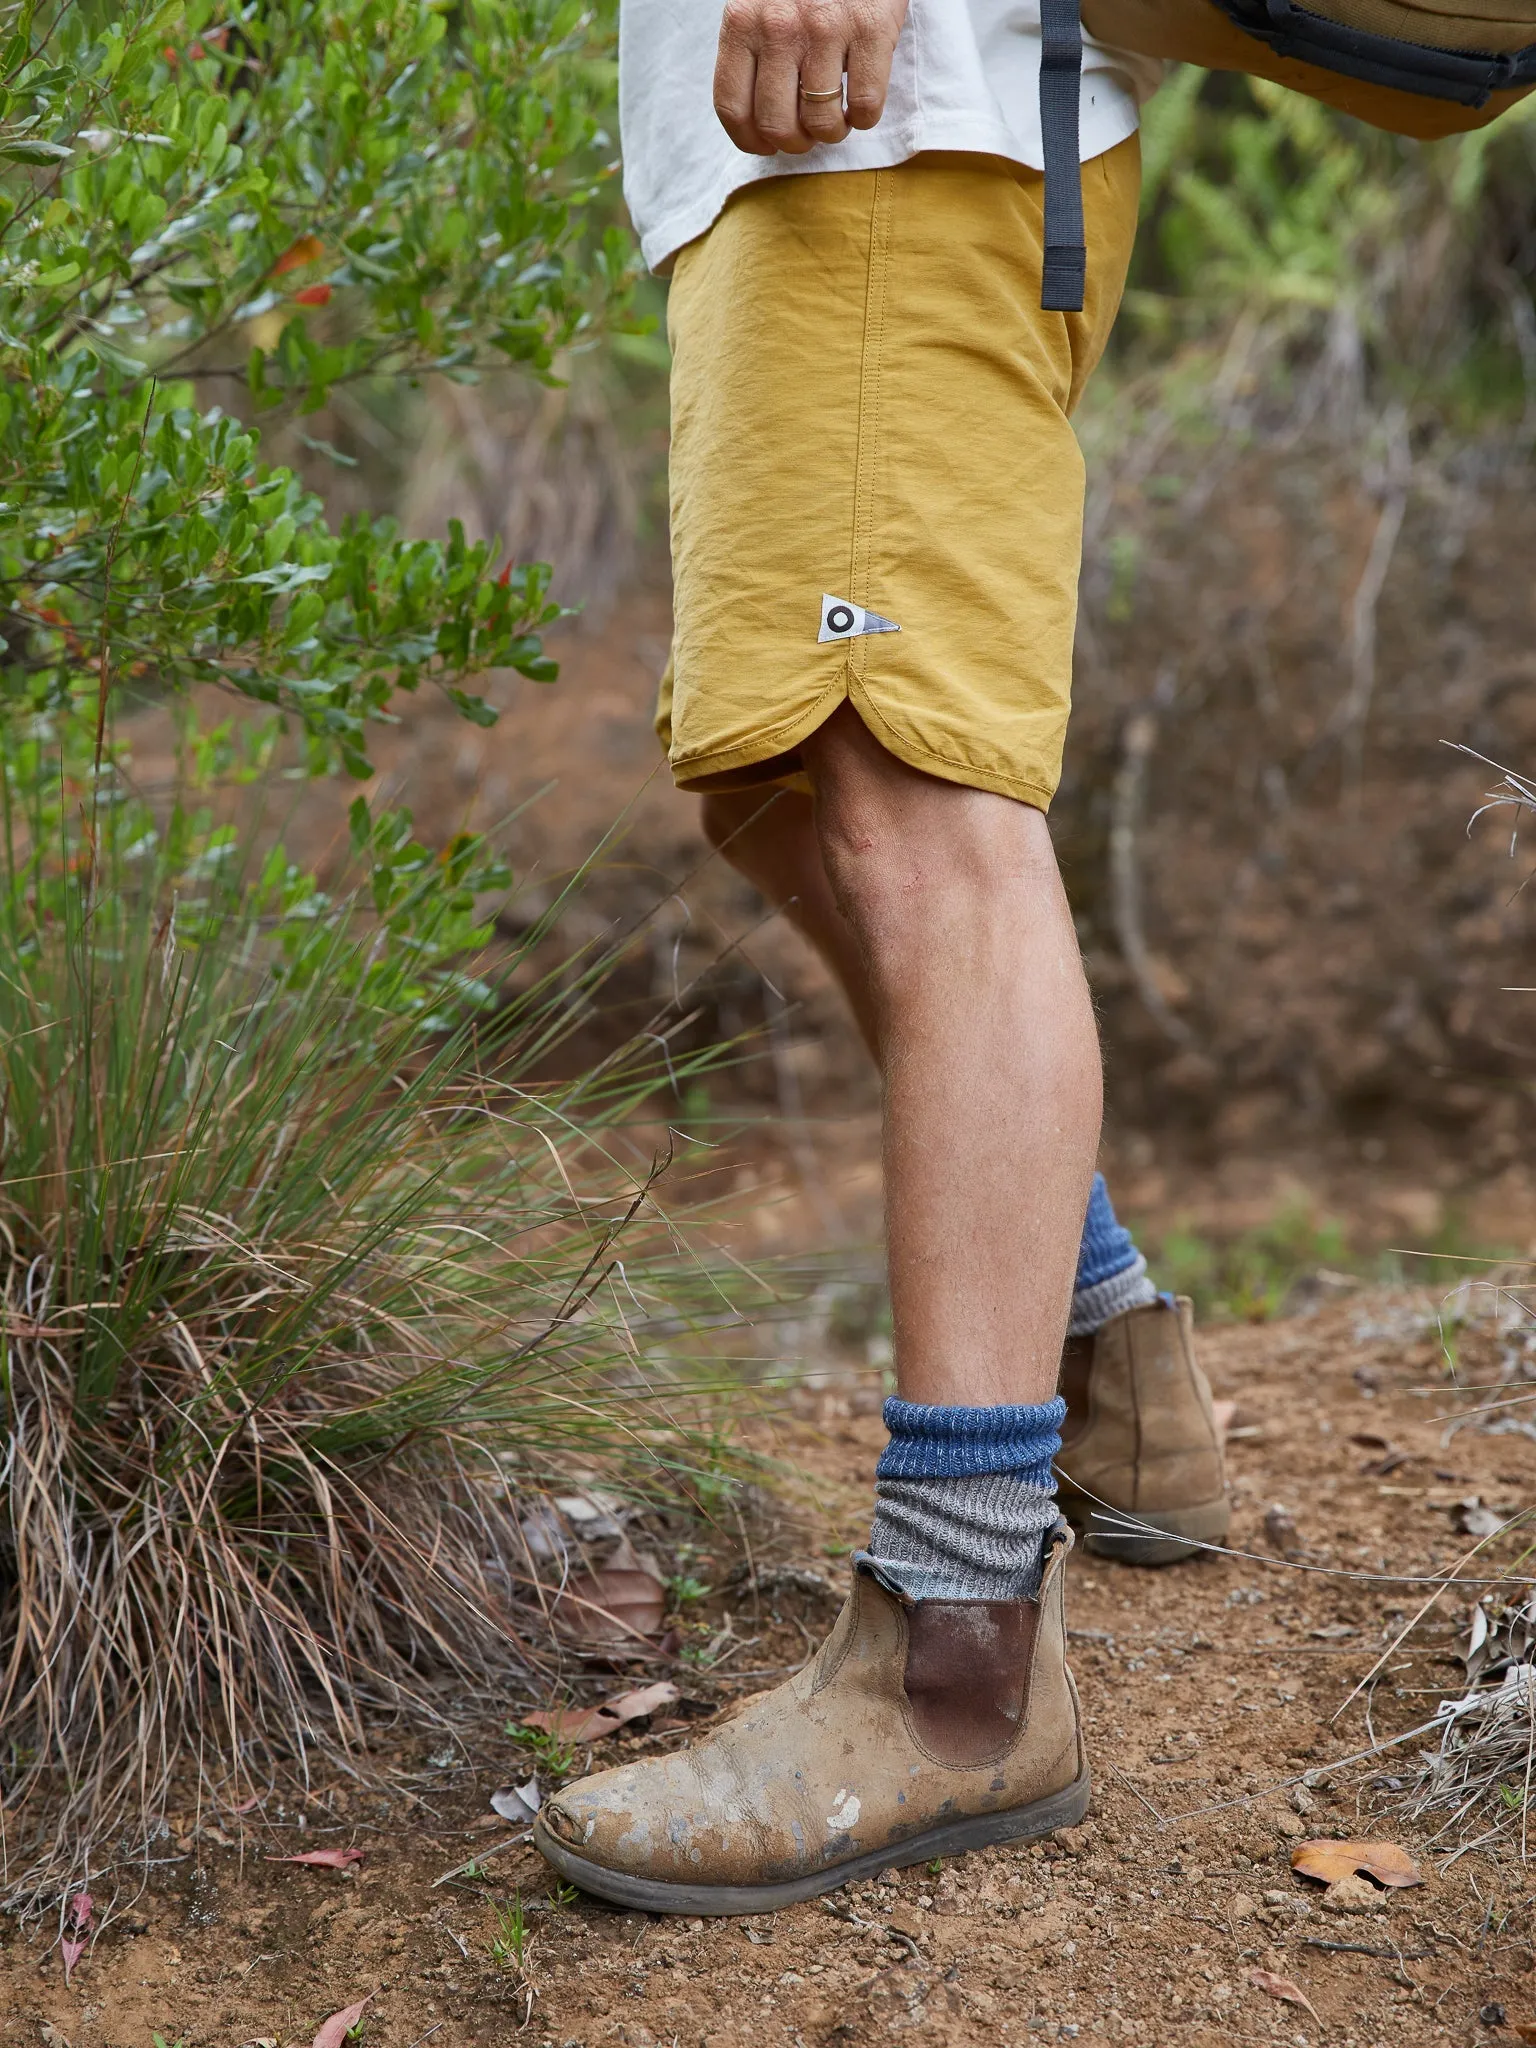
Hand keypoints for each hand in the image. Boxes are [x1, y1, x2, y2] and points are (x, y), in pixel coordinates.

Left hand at [713, 0, 909, 156]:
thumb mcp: (761, 6)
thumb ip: (753, 50)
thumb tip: (757, 121)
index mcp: (742, 22)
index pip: (732, 107)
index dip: (750, 140)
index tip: (768, 145)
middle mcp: (779, 27)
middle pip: (776, 125)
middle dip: (796, 142)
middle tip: (810, 131)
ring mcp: (826, 28)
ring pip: (821, 122)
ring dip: (831, 132)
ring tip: (838, 116)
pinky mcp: (870, 29)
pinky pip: (865, 104)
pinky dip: (865, 117)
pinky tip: (861, 103)